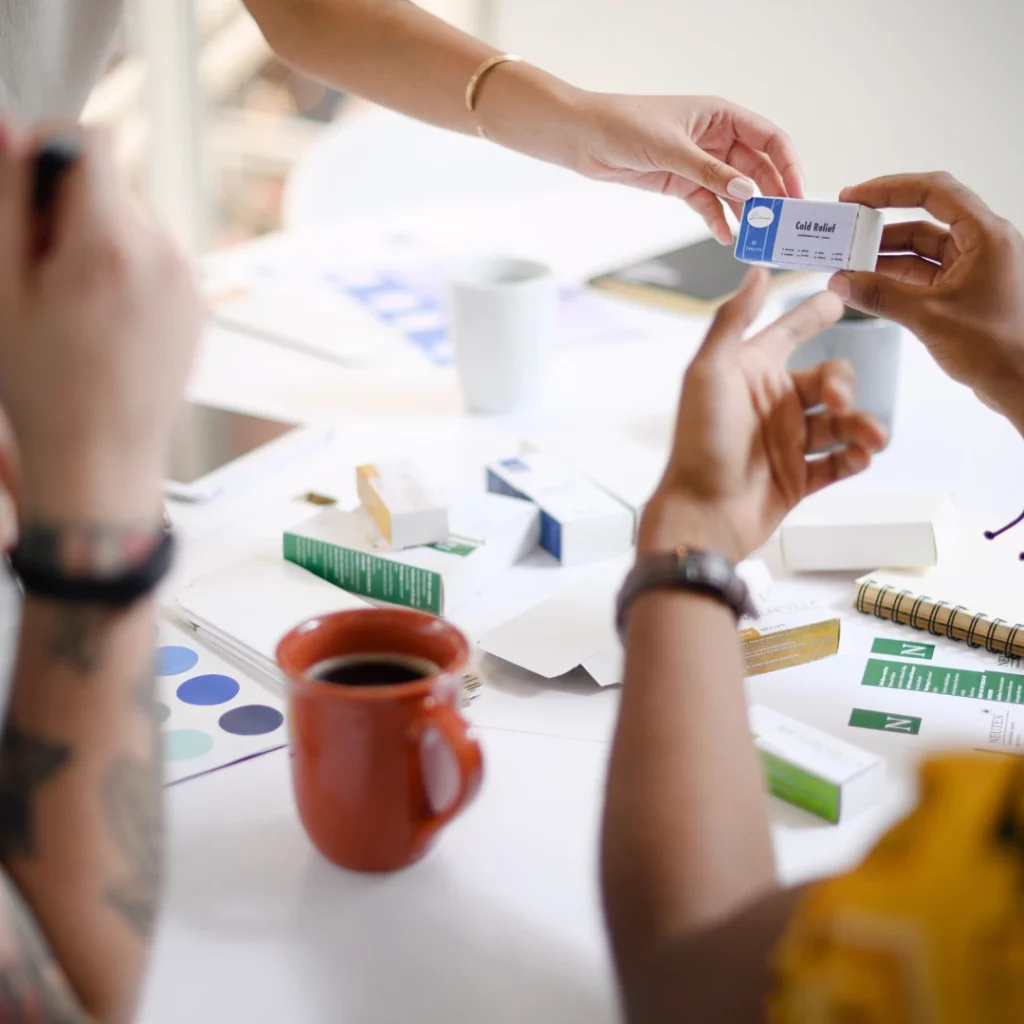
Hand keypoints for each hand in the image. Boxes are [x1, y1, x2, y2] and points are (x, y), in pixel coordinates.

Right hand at [0, 123, 200, 522]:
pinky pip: (157, 261)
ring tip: (73, 305)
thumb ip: (9, 199)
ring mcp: (189, 283)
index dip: (52, 147)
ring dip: (98, 240)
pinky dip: (128, 270)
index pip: (93, 140)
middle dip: (70, 207)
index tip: (26, 185)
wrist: (103, 459)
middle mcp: (165, 255)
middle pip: (113, 186)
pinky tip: (104, 321)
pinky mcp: (198, 306)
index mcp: (113, 243)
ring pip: (134, 224)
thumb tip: (10, 127)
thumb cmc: (42, 384)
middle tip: (39, 269)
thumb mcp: (3, 287)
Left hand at [571, 93, 803, 244]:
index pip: (770, 139)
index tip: (797, 194)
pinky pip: (709, 205)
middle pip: (757, 169)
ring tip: (756, 238)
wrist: (585, 138)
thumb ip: (710, 172)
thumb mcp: (672, 148)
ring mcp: (700, 163)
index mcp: (722, 116)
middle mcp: (717, 138)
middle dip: (770, 196)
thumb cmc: (626, 125)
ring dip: (746, 212)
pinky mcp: (682, 184)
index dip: (788, 166)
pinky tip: (726, 237)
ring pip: (734, 190)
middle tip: (781, 224)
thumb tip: (746, 192)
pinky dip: (718, 220)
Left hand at [639, 271, 887, 560]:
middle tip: (837, 403)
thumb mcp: (710, 372)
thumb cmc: (699, 442)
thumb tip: (756, 270)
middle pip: (828, 379)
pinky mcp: (798, 479)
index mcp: (750, 375)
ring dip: (861, 426)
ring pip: (841, 424)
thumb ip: (733, 320)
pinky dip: (855, 458)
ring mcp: (785, 443)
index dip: (811, 314)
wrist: (703, 512)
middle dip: (843, 385)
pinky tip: (861, 456)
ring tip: (871, 437)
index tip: (839, 296)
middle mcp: (771, 405)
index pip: (788, 334)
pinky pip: (839, 464)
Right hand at [827, 173, 1023, 432]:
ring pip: (920, 250)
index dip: (889, 189)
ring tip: (848, 266)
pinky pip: (923, 275)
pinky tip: (867, 286)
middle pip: (923, 220)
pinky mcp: (964, 291)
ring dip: (883, 257)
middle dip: (880, 228)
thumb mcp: (929, 317)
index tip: (855, 197)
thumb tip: (841, 282)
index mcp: (985, 236)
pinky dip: (895, 279)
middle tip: (845, 234)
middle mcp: (982, 244)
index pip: (933, 192)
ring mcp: (973, 268)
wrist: (1023, 383)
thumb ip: (881, 296)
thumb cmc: (996, 347)